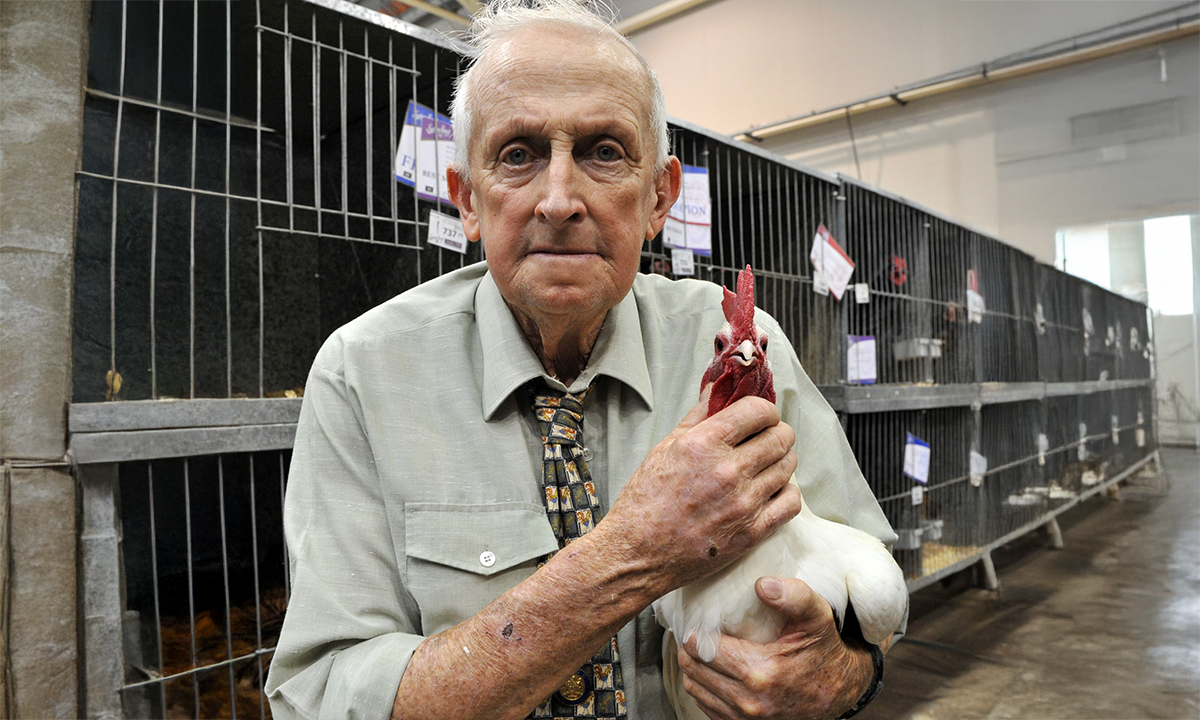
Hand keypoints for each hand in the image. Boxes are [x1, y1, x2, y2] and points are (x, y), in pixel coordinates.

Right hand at [600, 389, 800, 592]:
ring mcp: (743, 503)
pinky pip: (790, 502)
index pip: (758, 411)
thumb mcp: (665, 448)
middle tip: (768, 436)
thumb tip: (718, 388)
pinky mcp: (752, 532)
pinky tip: (772, 490)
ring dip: (782, 460)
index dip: (765, 409)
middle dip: (778, 432)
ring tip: (766, 463)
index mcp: (704, 445)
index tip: (762, 416)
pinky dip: (787, 491)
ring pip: (788, 467)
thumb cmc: (646, 501)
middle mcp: (728, 471)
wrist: (638, 553)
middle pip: (780, 438)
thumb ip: (697, 416)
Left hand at [677, 577, 874, 719]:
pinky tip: (714, 671)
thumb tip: (762, 585)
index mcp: (761, 672)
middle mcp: (749, 701)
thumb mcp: (817, 618)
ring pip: (695, 689)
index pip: (704, 649)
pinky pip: (706, 706)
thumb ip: (795, 597)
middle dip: (690, 649)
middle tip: (697, 633)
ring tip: (702, 651)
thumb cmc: (824, 651)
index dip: (697, 633)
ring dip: (694, 669)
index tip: (701, 622)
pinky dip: (705, 688)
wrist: (840, 692)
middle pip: (693, 669)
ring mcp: (745, 719)